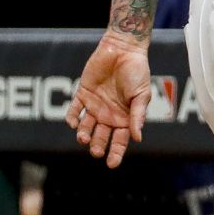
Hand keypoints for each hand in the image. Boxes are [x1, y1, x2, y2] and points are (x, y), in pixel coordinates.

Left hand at [69, 30, 152, 168]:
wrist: (123, 49)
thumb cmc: (137, 71)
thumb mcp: (141, 95)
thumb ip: (137, 116)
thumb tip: (138, 138)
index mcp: (125, 117)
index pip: (120, 141)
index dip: (116, 153)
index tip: (112, 164)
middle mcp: (109, 114)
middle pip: (101, 137)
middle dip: (98, 146)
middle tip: (96, 151)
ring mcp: (95, 105)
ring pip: (86, 127)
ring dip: (84, 135)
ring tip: (84, 139)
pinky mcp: (83, 94)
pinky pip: (74, 110)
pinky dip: (72, 118)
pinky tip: (74, 123)